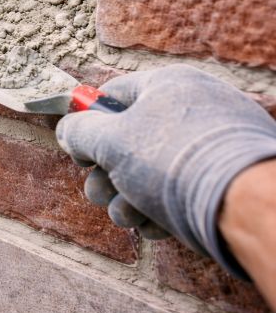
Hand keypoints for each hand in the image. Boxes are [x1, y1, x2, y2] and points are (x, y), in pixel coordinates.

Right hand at [56, 64, 275, 276]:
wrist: (244, 207)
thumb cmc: (173, 163)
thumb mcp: (110, 141)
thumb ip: (79, 132)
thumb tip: (68, 130)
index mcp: (168, 85)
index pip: (112, 96)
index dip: (88, 124)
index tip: (80, 151)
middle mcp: (192, 110)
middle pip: (128, 140)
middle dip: (106, 174)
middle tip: (101, 191)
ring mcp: (209, 148)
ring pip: (149, 173)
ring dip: (127, 199)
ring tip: (130, 215)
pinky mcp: (221, 184)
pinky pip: (177, 192)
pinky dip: (160, 210)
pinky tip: (156, 226)